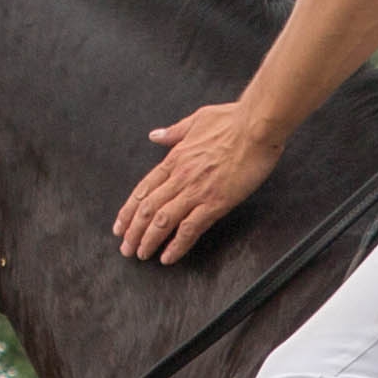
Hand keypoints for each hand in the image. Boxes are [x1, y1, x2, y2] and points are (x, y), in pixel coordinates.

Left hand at [112, 102, 287, 264]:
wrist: (257, 127)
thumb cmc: (233, 120)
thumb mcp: (197, 119)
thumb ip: (174, 132)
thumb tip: (155, 135)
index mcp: (175, 158)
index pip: (144, 189)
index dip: (129, 210)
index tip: (121, 225)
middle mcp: (180, 177)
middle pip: (147, 208)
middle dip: (133, 232)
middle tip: (126, 248)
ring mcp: (196, 191)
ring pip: (162, 220)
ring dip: (148, 240)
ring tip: (141, 255)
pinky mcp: (215, 203)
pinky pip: (190, 228)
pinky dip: (176, 245)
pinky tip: (168, 257)